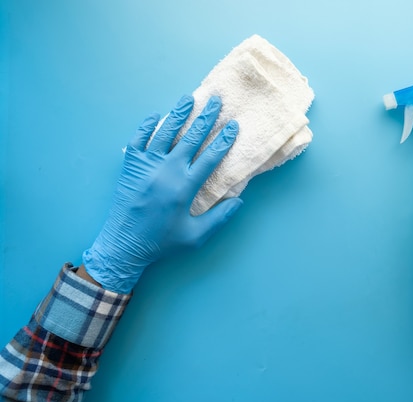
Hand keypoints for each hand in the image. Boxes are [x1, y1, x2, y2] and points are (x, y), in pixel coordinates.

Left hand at [82, 95, 241, 293]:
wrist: (124, 245)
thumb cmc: (162, 242)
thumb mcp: (196, 236)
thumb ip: (220, 218)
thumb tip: (239, 200)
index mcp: (184, 187)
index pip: (210, 157)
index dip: (224, 140)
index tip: (234, 125)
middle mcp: (167, 171)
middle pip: (190, 137)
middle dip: (205, 117)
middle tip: (215, 100)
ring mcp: (146, 166)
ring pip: (165, 132)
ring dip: (179, 113)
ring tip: (189, 97)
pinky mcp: (130, 166)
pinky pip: (138, 139)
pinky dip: (146, 125)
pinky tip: (156, 115)